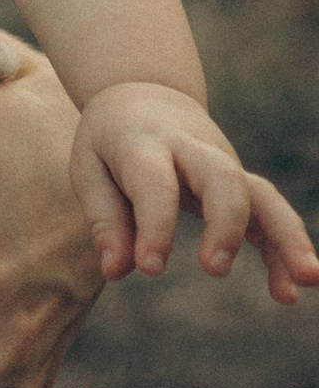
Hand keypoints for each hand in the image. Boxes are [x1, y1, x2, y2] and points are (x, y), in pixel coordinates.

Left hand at [72, 78, 317, 294]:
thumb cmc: (111, 141)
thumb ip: (104, 221)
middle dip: (225, 223)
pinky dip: (284, 253)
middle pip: (222, 177)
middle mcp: (192, 150)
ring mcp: (224, 165)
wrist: (145, 94)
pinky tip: (289, 294)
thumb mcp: (89, 168)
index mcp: (144, 142)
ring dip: (287, 237)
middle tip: (215, 270)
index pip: (155, 183)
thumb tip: (115, 271)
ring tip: (306, 280)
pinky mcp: (243, 185)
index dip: (154, 226)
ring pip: (264, 195)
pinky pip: (272, 217)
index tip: (149, 268)